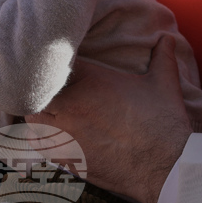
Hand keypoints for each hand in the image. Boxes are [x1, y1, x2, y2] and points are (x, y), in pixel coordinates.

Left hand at [27, 36, 192, 202]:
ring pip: (33, 118)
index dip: (63, 61)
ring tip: (56, 111)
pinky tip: (57, 135)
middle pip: (39, 90)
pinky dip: (42, 137)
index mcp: (91, 82)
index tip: (71, 64)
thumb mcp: (164, 81)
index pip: (60, 63)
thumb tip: (167, 39)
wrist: (163, 163)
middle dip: (47, 88)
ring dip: (41, 112)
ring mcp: (64, 134)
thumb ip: (162, 56)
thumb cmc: (162, 121)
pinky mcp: (65, 158)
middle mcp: (71, 106)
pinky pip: (38, 144)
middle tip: (60, 88)